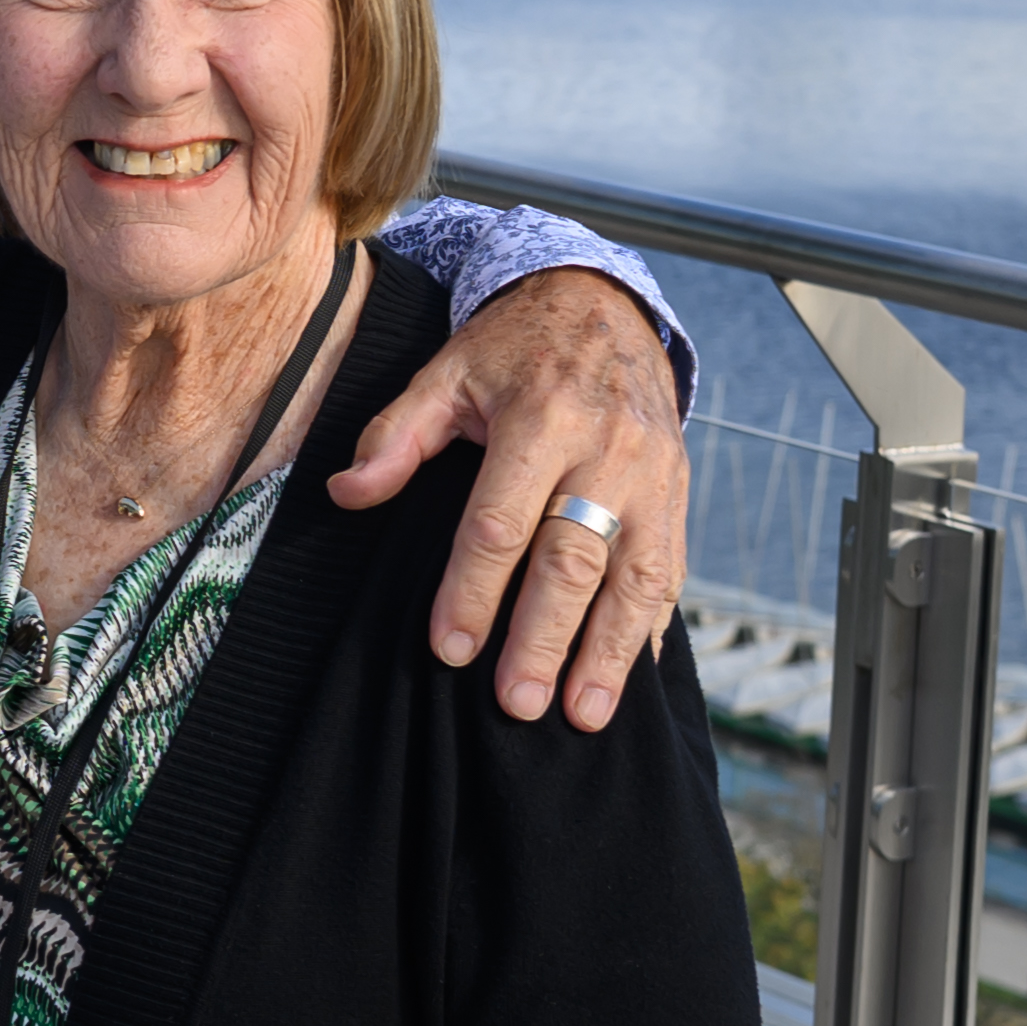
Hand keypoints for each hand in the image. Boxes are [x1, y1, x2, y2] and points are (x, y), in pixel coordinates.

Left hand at [328, 269, 689, 727]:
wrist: (607, 308)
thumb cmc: (513, 351)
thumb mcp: (446, 373)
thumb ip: (396, 435)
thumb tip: (348, 494)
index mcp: (541, 417)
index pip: (501, 520)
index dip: (473, 589)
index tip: (448, 649)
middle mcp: (607, 449)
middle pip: (572, 559)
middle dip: (543, 639)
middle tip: (514, 705)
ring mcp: (654, 476)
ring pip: (634, 576)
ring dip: (608, 653)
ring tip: (582, 716)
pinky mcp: (678, 495)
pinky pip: (670, 571)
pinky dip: (650, 629)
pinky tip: (629, 679)